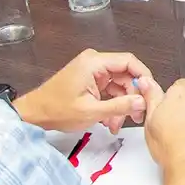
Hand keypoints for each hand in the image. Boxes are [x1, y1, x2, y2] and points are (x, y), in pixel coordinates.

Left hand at [12, 49, 150, 132]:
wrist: (34, 115)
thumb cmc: (55, 110)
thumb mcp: (91, 111)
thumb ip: (120, 106)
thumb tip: (142, 101)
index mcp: (94, 63)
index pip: (129, 61)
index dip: (143, 77)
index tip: (150, 93)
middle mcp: (94, 63)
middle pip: (125, 74)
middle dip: (132, 96)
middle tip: (137, 115)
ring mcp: (92, 71)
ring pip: (119, 85)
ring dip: (121, 104)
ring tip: (116, 124)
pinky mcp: (90, 80)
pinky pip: (110, 89)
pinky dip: (112, 104)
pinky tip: (110, 120)